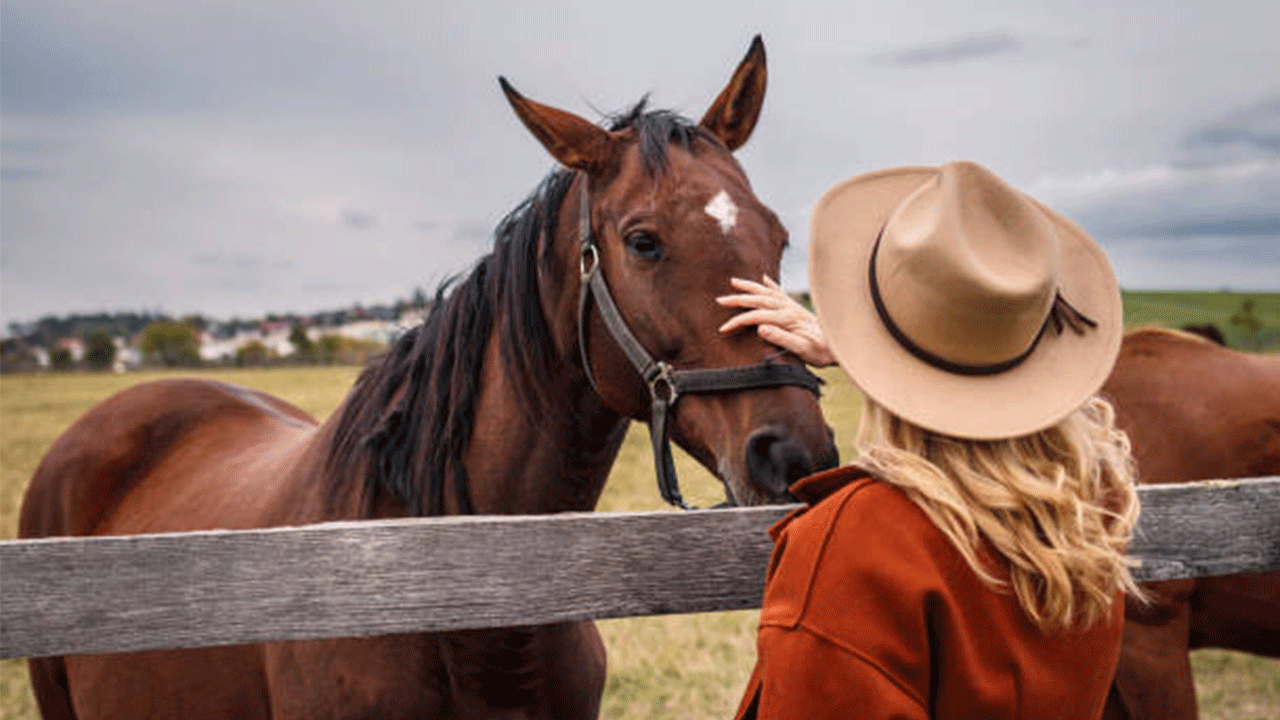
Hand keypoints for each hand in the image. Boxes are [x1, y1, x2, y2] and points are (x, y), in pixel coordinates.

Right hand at [717, 276, 836, 366]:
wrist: (840, 346)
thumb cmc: (821, 351)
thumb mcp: (802, 350)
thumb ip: (781, 338)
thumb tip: (761, 328)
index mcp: (786, 318)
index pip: (755, 317)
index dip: (738, 321)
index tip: (723, 329)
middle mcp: (789, 308)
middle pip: (758, 300)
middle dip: (737, 299)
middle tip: (719, 300)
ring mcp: (793, 306)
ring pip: (767, 292)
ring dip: (750, 287)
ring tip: (734, 282)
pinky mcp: (797, 308)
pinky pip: (780, 293)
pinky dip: (770, 285)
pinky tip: (763, 279)